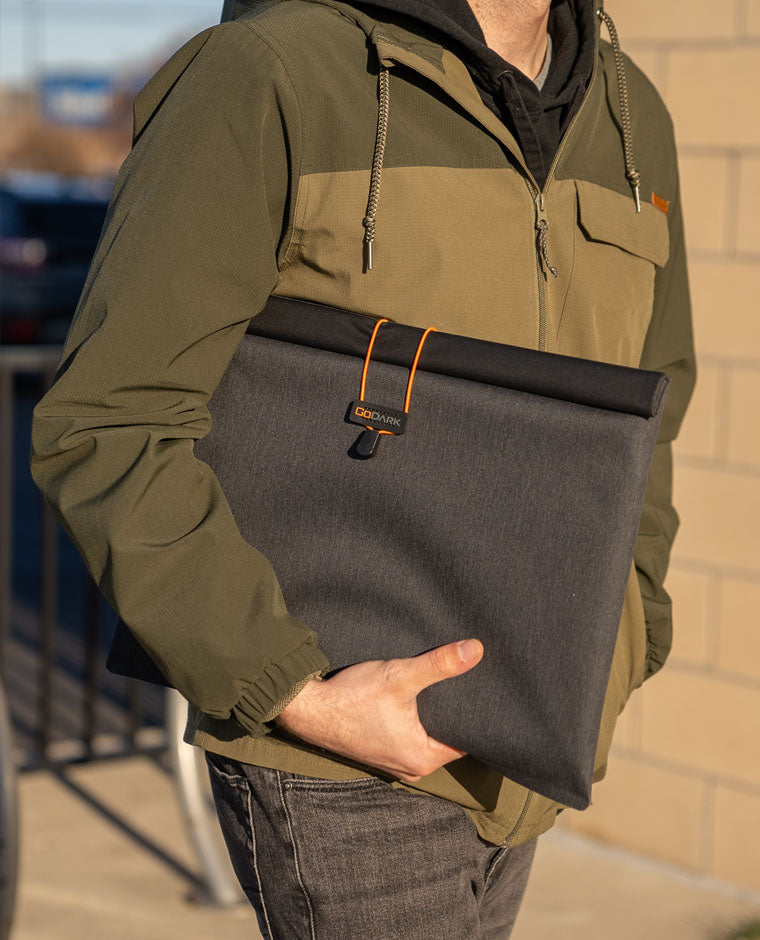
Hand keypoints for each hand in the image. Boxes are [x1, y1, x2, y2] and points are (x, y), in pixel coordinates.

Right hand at [273, 638, 483, 783]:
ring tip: (444, 691)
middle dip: (455, 716)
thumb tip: (476, 651)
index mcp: (422, 760)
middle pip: (447, 740)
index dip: (475, 717)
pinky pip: (409, 738)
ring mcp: (393, 762)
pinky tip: (414, 701)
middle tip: (468, 687)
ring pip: (427, 738)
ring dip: (432, 718)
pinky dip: (414, 722)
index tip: (485, 695)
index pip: (466, 741)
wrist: (307, 708)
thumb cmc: (352, 697)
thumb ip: (439, 665)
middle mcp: (411, 768)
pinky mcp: (378, 751)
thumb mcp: (400, 677)